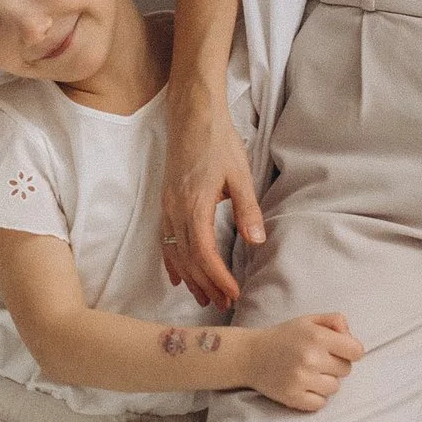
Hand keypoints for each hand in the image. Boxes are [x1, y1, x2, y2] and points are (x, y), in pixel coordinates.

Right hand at [162, 93, 263, 307]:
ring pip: (174, 253)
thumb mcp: (240, 174)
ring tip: (204, 298)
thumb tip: (257, 241)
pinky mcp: (166, 203)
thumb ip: (247, 209)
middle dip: (206, 284)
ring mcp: (167, 208)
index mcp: (194, 205)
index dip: (218, 277)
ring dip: (190, 278)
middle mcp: (176, 211)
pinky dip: (172, 262)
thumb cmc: (218, 141)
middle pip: (188, 259)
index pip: (204, 253)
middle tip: (224, 304)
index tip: (233, 293)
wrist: (192, 116)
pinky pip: (165, 241)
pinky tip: (178, 277)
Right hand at [246, 313, 363, 412]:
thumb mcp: (309, 320)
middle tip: (317, 360)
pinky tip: (303, 385)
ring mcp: (302, 379)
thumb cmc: (284, 337)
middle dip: (335, 365)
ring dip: (324, 382)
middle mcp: (311, 358)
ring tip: (308, 373)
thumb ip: (335, 321)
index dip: (350, 351)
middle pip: (346, 370)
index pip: (356, 351)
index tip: (338, 351)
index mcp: (317, 336)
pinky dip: (314, 397)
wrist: (250, 355)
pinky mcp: (293, 397)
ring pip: (334, 388)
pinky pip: (320, 403)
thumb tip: (351, 338)